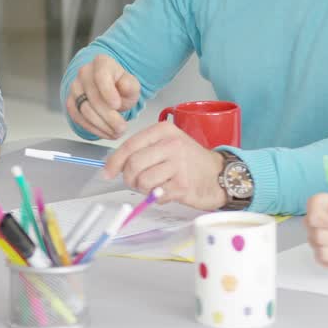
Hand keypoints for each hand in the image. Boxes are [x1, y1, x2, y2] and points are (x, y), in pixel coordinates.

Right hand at [66, 54, 140, 139]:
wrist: (109, 90)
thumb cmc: (120, 86)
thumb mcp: (131, 84)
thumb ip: (130, 85)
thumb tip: (124, 86)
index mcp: (101, 62)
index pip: (101, 76)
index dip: (108, 92)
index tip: (117, 105)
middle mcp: (84, 72)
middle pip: (93, 97)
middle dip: (109, 116)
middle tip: (122, 128)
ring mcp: (75, 87)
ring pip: (84, 110)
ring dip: (102, 125)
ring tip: (116, 132)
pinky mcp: (70, 102)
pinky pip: (78, 118)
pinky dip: (92, 128)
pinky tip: (105, 132)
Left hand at [102, 122, 226, 210]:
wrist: (219, 174)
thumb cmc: (190, 161)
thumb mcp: (168, 144)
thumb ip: (142, 150)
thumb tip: (113, 165)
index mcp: (164, 131)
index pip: (129, 146)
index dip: (114, 162)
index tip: (107, 173)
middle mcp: (172, 144)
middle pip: (133, 164)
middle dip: (129, 178)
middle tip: (136, 182)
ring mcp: (178, 165)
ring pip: (143, 180)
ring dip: (143, 189)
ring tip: (155, 186)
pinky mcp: (183, 185)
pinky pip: (156, 194)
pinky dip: (157, 197)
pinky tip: (166, 191)